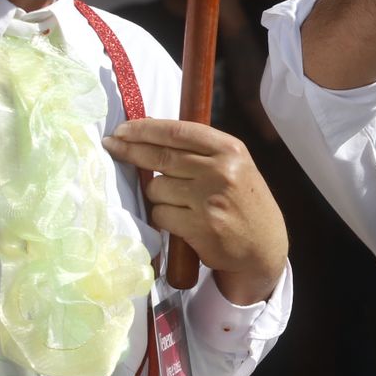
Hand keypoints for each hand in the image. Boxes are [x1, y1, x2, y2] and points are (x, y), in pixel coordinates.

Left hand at [103, 118, 287, 304]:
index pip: (177, 132)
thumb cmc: (243, 201)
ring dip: (158, 195)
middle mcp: (221, 170)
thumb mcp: (234, 165)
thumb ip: (200, 150)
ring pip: (157, 189)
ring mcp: (209, 199)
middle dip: (130, 150)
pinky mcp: (199, 227)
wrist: (263, 246)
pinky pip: (161, 215)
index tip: (123, 129)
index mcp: (230, 149)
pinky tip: (181, 220)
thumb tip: (150, 130)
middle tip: (112, 146)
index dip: (145, 129)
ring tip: (179, 202)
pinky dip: (164, 217)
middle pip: (161, 156)